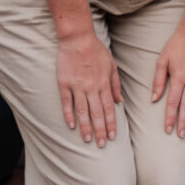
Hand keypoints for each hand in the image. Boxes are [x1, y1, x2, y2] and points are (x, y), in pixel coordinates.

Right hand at [55, 29, 120, 146]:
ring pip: (83, 111)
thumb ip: (115, 84)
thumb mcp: (112, 66)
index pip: (109, 108)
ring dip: (86, 127)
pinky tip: (71, 126)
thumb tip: (119, 101)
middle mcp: (92, 87)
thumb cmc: (97, 52)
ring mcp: (77, 86)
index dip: (111, 123)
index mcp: (104, 83)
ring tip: (88, 140)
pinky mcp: (64, 84)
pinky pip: (67, 103)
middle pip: (98, 113)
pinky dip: (69, 115)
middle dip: (100, 130)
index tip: (113, 136)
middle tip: (102, 144)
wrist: (78, 39)